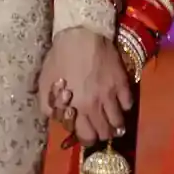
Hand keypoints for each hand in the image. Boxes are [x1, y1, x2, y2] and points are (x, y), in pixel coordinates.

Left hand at [37, 28, 133, 146]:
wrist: (81, 34)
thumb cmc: (60, 57)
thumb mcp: (45, 83)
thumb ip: (48, 106)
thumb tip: (58, 119)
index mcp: (75, 107)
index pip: (87, 137)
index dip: (87, 139)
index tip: (88, 133)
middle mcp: (95, 105)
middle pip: (105, 133)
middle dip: (102, 133)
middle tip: (100, 126)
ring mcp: (111, 94)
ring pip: (119, 122)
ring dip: (115, 124)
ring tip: (112, 118)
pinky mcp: (122, 82)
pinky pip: (128, 104)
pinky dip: (124, 106)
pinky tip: (119, 101)